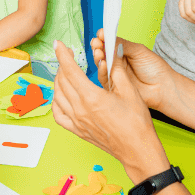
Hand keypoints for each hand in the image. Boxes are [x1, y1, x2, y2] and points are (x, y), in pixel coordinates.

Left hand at [52, 41, 171, 182]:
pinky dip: (57, 102)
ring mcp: (77, 122)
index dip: (63, 54)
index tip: (59, 44)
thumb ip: (117, 69)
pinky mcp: (78, 131)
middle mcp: (80, 110)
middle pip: (62, 81)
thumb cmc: (136, 123)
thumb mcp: (129, 91)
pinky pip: (59, 115)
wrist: (137, 149)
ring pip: (57, 96)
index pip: (70, 70)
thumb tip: (113, 51)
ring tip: (66, 73)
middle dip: (62, 65)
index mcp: (91, 97)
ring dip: (59, 81)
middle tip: (69, 56)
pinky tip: (61, 96)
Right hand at [90, 30, 179, 113]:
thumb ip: (122, 45)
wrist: (162, 87)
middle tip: (97, 43)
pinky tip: (103, 64)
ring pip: (100, 65)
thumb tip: (108, 38)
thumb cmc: (154, 68)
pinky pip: (104, 78)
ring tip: (99, 52)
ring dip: (97, 57)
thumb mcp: (139, 51)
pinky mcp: (114, 86)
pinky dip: (101, 70)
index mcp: (122, 51)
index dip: (103, 38)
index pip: (109, 42)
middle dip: (97, 46)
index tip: (101, 34)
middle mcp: (116, 62)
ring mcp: (114, 73)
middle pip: (102, 53)